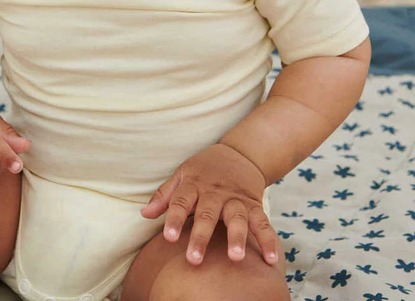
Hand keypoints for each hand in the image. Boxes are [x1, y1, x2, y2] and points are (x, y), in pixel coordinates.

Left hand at [140, 143, 277, 265]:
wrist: (239, 154)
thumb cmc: (204, 170)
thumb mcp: (182, 175)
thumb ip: (165, 196)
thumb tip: (144, 214)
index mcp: (194, 183)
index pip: (181, 201)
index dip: (174, 219)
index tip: (169, 238)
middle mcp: (215, 191)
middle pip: (207, 213)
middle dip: (201, 235)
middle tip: (194, 259)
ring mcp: (236, 199)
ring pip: (236, 217)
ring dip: (237, 237)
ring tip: (235, 258)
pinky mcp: (254, 205)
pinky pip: (262, 222)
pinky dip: (268, 240)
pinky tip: (270, 260)